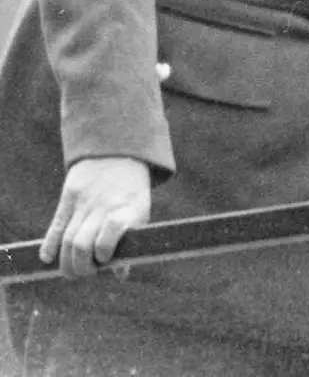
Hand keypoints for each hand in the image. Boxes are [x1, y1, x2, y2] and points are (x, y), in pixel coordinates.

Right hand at [40, 156, 150, 278]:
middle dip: (82, 266)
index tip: (105, 260)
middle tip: (86, 273)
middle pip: (83, 243)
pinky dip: (49, 245)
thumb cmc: (130, 192)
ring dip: (67, 262)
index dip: (105, 250)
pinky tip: (48, 259)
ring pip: (68, 239)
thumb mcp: (140, 212)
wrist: (118, 153)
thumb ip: (130, 242)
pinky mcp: (69, 197)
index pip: (113, 230)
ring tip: (72, 271)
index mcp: (128, 208)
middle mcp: (105, 205)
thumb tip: (120, 275)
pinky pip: (56, 225)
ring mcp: (85, 201)